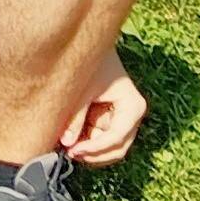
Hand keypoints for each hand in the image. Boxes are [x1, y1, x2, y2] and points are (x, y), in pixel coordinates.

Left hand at [58, 51, 147, 167]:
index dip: (95, 149)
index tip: (74, 151)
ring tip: (67, 147)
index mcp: (132, 106)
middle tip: (70, 154)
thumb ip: (74, 117)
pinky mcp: (112, 119)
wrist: (91, 45)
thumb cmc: (89, 63)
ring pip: (111, 147)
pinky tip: (71, 139)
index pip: (116, 137)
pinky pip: (103, 139)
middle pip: (118, 148)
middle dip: (95, 155)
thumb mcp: (81, 89)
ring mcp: (124, 119)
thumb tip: (67, 144)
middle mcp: (133, 116)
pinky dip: (89, 142)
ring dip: (91, 152)